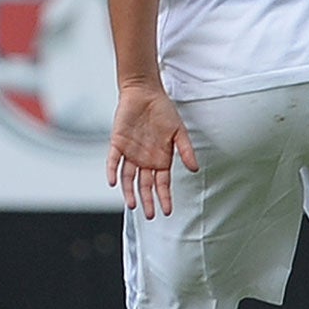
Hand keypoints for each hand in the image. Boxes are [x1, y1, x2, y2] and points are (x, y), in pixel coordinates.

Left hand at [106, 81, 197, 218]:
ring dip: (129, 191)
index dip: (164, 197)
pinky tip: (113, 182)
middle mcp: (144, 160)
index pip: (162, 184)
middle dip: (147, 200)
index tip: (167, 211)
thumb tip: (195, 168)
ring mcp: (130, 153)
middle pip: (144, 185)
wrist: (144, 93)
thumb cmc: (163, 112)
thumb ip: (185, 150)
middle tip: (149, 215)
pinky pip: (113, 161)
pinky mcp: (117, 143)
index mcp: (160, 159)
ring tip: (132, 204)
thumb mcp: (179, 132)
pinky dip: (112, 171)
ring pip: (128, 177)